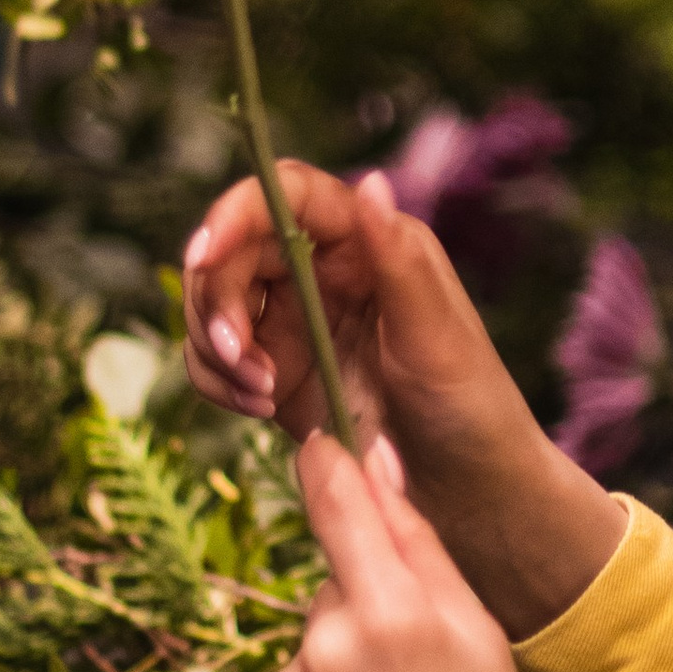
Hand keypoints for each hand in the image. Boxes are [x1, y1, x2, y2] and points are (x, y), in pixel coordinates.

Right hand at [182, 160, 622, 635]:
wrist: (462, 489)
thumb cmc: (468, 402)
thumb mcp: (436, 334)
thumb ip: (398, 261)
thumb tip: (372, 182)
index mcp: (368, 241)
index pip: (285, 196)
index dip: (235, 213)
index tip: (204, 256)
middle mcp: (324, 270)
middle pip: (234, 249)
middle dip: (218, 298)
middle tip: (237, 353)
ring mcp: (294, 320)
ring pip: (214, 304)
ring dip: (217, 346)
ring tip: (263, 393)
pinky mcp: (273, 370)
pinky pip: (214, 358)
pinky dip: (217, 380)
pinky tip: (259, 408)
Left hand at [246, 433, 558, 671]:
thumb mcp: (480, 638)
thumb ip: (422, 546)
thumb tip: (380, 465)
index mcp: (393, 611)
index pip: (340, 502)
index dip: (329, 464)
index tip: (321, 439)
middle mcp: (326, 643)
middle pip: (339, 581)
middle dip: (372, 601)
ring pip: (317, 637)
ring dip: (347, 659)